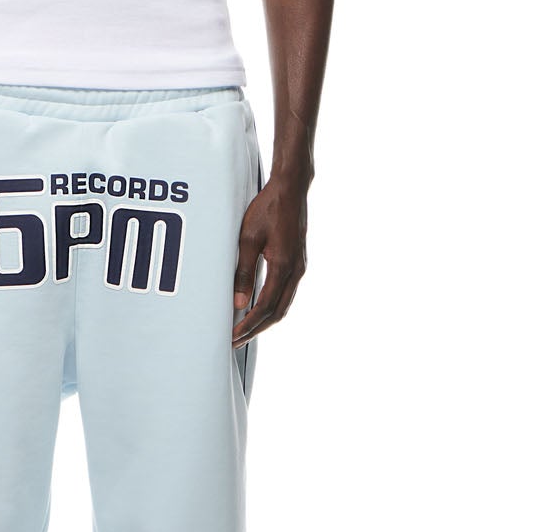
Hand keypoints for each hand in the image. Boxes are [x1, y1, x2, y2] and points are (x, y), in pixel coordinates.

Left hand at [232, 169, 307, 346]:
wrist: (291, 190)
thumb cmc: (268, 209)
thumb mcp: (248, 239)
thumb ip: (244, 271)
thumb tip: (239, 302)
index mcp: (283, 266)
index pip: (265, 307)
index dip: (249, 326)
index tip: (233, 337)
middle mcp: (295, 271)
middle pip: (277, 313)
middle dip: (256, 330)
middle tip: (235, 341)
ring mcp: (299, 268)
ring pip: (283, 305)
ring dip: (264, 321)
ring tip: (245, 331)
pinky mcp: (297, 263)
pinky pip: (286, 294)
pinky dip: (272, 307)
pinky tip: (258, 309)